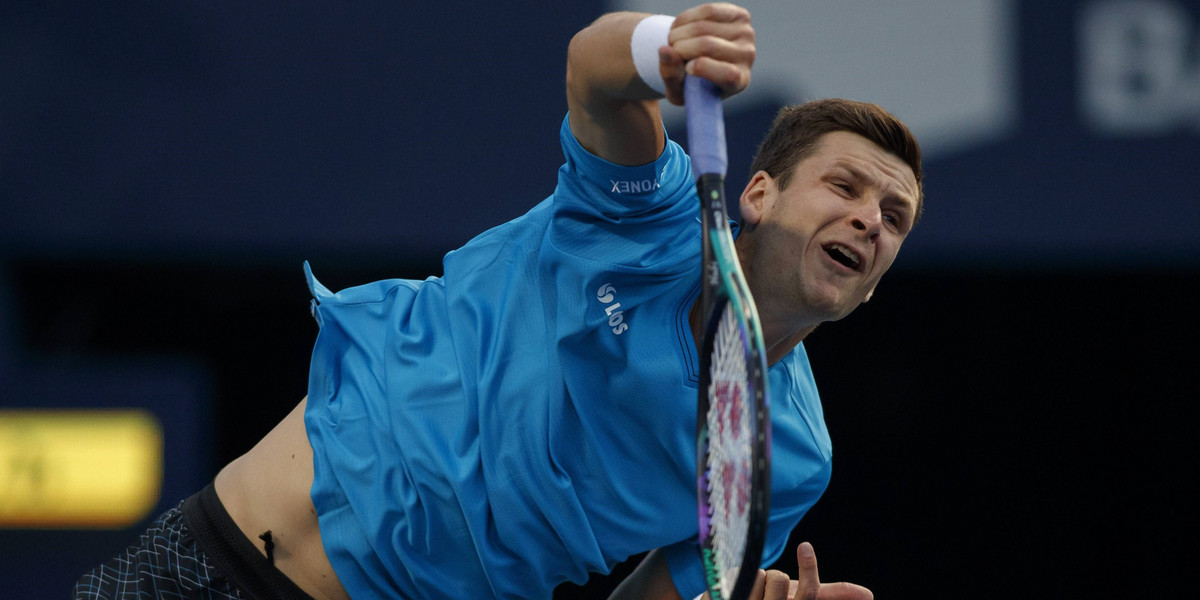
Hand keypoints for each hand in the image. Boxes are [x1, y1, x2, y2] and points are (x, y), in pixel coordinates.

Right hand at [659, 3, 755, 105]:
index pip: (729, 74)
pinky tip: (678, 28)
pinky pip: (707, 11)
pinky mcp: (740, 15)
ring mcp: (746, 33)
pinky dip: (685, 19)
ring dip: (678, 33)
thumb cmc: (690, 81)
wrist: (702, 59)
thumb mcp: (677, 89)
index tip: (687, 69)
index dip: (704, 68)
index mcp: (738, 83)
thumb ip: (670, 75)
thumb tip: (665, 50)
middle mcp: (747, 57)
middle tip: (671, 53)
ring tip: (672, 41)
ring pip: (703, 27)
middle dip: (680, 48)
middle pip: (709, 45)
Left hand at [698, 542, 872, 599]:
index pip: (808, 593)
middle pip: (780, 580)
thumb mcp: (802, 596)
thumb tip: (869, 595)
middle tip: (767, 586)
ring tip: (752, 591)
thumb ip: (834, 594)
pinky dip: (741, 575)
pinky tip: (736, 589)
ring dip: (758, 577)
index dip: (808, 569)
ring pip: (761, 575)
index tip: (804, 545)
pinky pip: (741, 576)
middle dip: (775, 576)